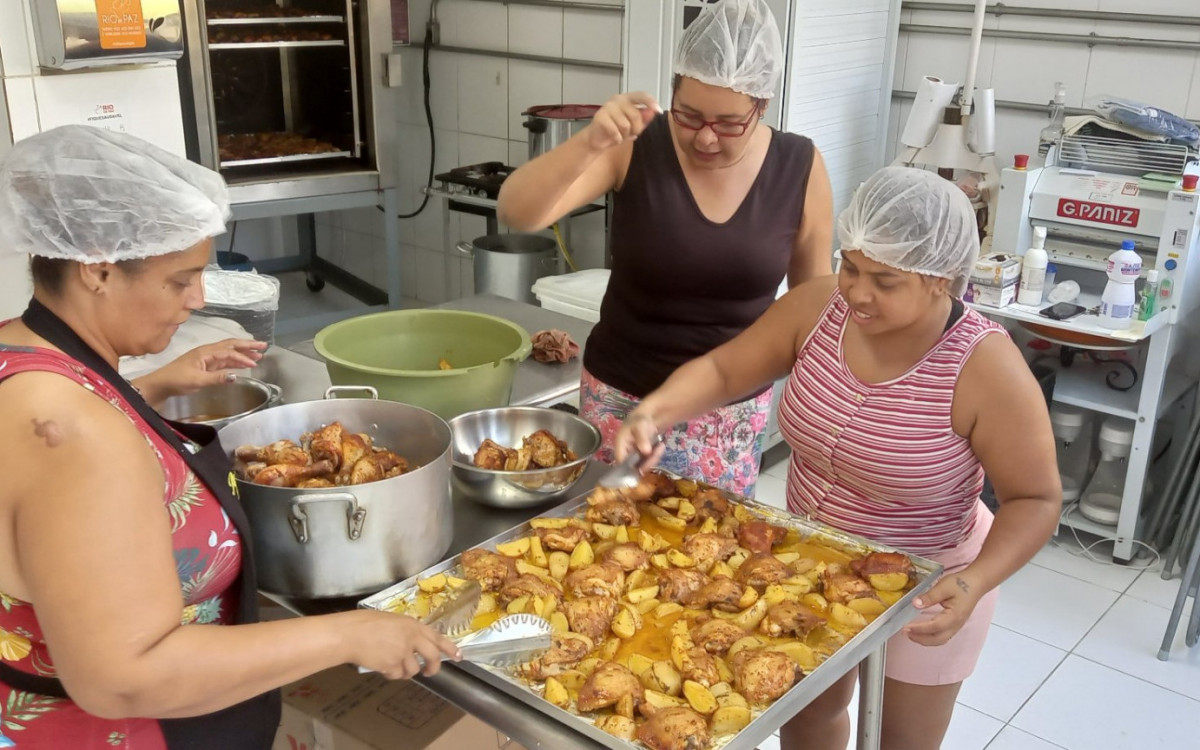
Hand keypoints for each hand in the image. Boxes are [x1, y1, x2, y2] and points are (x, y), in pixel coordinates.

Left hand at [133, 338, 266, 405]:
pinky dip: (236, 360)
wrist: (161, 384)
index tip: (255, 363)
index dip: (243, 356)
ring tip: (259, 355)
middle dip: (248, 345)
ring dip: (243, 352)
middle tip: (264, 346)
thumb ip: (217, 378)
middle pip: (231, 345)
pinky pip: (224, 360)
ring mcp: (207, 358)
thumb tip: (236, 376)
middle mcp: (207, 352)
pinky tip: (244, 364)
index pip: (229, 352)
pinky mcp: (206, 365)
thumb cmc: (177, 380)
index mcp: (205, 352)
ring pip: (229, 352)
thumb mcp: (197, 380)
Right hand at [348, 611, 461, 678]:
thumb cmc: (365, 623)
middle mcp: (412, 639)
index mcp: (413, 625)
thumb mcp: (392, 621)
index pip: (437, 637)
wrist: (350, 634)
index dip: (450, 648)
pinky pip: (397, 675)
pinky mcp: (392, 666)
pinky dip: (391, 674)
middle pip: (432, 657)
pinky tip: (381, 665)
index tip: (459, 656)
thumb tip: (413, 643)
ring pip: (413, 670)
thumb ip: (406, 631)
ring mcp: (403, 653)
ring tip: (393, 664)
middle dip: (433, 667)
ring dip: (405, 671)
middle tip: (429, 671)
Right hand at [584, 92, 661, 152]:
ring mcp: (607, 107)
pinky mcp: (600, 117)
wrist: (597, 139)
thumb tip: (653, 112)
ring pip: (626, 125)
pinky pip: (616, 132)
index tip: (658, 111)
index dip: (651, 102)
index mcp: (627, 99)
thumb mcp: (634, 125)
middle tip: (631, 134)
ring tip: (620, 135)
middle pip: (636, 115)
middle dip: (636, 129)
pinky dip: (617, 139)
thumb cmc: (616, 130)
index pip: (641, 95)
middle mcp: (617, 100)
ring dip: (625, 135)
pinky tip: (614, 138)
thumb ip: (644, 119)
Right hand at [613, 411, 664, 467]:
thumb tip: (646, 451)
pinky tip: (660, 446)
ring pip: (642, 465)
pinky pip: (648, 461)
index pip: (621, 463)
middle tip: (657, 453)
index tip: (643, 467)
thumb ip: (642, 438)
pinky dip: (655, 456)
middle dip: (647, 462)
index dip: (630, 468)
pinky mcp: (641, 456)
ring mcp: (633, 456)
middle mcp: (625, 453)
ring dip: (653, 458)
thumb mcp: (640, 426)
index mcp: (620, 446)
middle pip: (633, 466)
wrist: (647, 418)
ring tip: (660, 446)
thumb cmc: (639, 420)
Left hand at [903, 568, 984, 646]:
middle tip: (905, 632)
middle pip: (937, 639)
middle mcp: (956, 625)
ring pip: (940, 640)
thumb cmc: (960, 583)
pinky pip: (942, 636)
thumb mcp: (944, 586)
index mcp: (954, 616)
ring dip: (925, 640)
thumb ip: (930, 596)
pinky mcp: (955, 625)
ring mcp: (956, 626)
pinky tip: (922, 633)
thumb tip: (915, 604)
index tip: (905, 627)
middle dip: (920, 638)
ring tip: (910, 634)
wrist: (976, 583)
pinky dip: (930, 638)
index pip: (934, 627)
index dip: (919, 628)